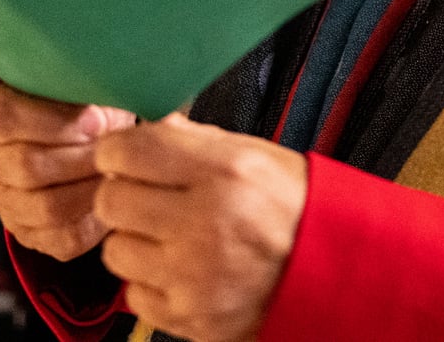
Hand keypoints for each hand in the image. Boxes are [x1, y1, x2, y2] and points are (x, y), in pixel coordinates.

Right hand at [0, 86, 136, 261]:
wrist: (82, 144)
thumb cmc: (85, 107)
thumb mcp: (81, 89)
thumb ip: (87, 91)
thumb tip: (105, 112)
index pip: (8, 121)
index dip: (56, 123)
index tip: (97, 121)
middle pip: (27, 167)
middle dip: (79, 159)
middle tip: (112, 152)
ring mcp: (5, 200)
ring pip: (46, 207)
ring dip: (89, 190)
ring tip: (115, 174)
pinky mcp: (29, 234)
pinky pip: (63, 239)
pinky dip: (94, 222)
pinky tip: (109, 199)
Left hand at [93, 115, 306, 341]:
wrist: (332, 271)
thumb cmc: (293, 208)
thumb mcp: (252, 154)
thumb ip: (192, 139)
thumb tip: (146, 126)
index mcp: (223, 172)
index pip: (128, 151)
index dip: (117, 151)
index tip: (122, 155)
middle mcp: (205, 224)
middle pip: (111, 201)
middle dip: (123, 193)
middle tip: (145, 195)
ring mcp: (194, 277)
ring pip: (115, 250)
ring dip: (134, 240)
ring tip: (166, 236)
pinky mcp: (190, 317)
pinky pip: (133, 294)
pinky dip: (149, 282)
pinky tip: (178, 269)